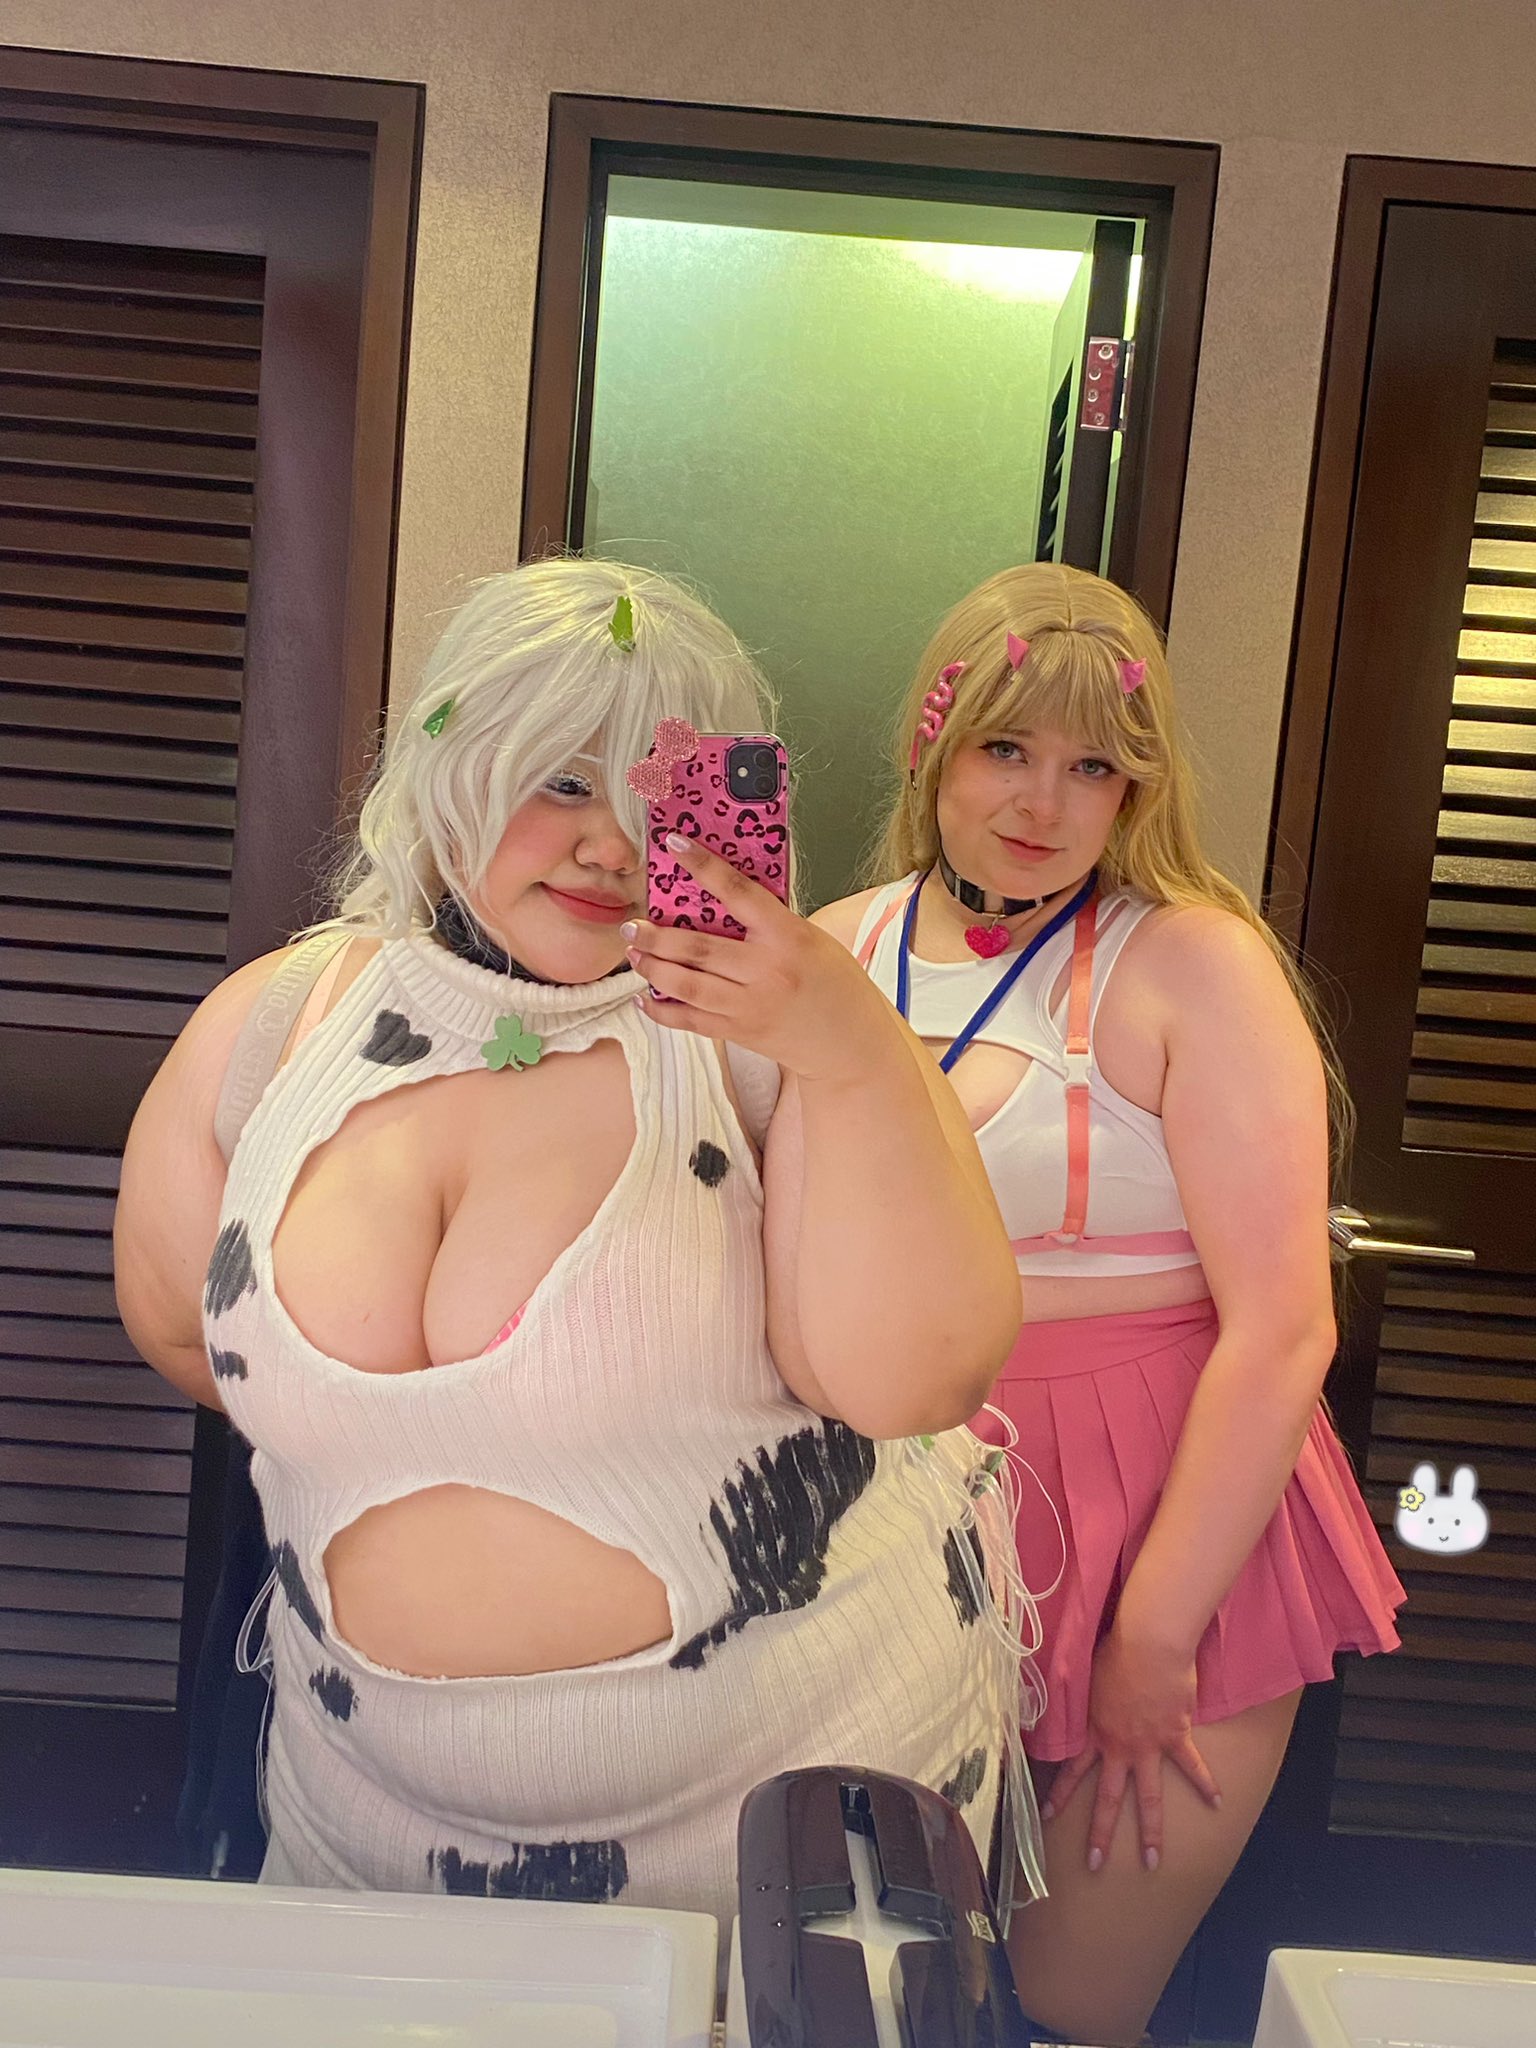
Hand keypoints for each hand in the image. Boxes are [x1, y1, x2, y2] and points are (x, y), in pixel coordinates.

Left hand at [624, 835, 891, 1082]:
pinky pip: (690, 1021)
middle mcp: (766, 970)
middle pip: (697, 948)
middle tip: (632, 925)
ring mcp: (750, 1005)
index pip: (737, 891)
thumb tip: (721, 901)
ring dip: (653, 968)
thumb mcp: (813, 939)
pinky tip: (644, 998)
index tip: (674, 845)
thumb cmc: (837, 985)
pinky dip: (662, 1010)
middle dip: (656, 936)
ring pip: (686, 984)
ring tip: (635, 954)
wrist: (852, 1044)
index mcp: (788, 936)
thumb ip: (771, 922)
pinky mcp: (740, 1032)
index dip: (702, 864)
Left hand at [1042, 1624, 1221, 1871]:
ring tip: (1152, 1861)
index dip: (1058, 1794)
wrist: (1148, 1645)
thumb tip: (1067, 1694)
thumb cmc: (1113, 1651)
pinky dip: (1206, 1784)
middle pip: (1106, 1797)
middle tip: (1094, 1864)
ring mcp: (1148, 1745)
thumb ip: (1081, 1695)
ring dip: (1151, 1832)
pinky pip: (1192, 1766)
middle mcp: (1118, 1746)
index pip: (1070, 1769)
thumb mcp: (1085, 1674)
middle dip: (1099, 1833)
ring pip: (1148, 1797)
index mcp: (1093, 1731)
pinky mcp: (1176, 1736)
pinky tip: (1217, 1804)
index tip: (1046, 1816)